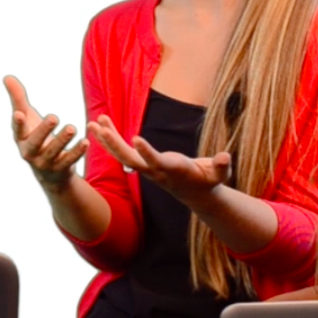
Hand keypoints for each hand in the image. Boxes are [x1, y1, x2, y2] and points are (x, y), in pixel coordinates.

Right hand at [3, 75, 87, 189]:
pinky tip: (85, 141)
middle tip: (54, 117)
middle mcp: (30, 153)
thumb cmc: (35, 136)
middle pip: (35, 143)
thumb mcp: (27, 117)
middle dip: (43, 131)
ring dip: (63, 140)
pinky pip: (69, 161)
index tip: (19, 114)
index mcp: (21, 139)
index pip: (18, 130)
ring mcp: (45, 163)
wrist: (49, 172)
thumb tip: (6, 76)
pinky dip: (77, 152)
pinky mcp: (61, 170)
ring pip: (54, 152)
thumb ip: (18, 98)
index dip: (18, 123)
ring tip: (72, 127)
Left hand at [86, 114, 230, 209]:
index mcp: (172, 170)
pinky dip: (112, 137)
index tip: (135, 139)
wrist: (197, 194)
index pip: (156, 162)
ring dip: (107, 139)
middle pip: (130, 158)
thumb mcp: (219, 174)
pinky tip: (101, 123)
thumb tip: (225, 157)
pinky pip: (123, 149)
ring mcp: (147, 168)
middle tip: (100, 128)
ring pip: (122, 154)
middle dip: (115, 144)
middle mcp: (155, 170)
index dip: (146, 152)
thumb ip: (221, 166)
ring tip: (92, 123)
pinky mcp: (143, 162)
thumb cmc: (209, 180)